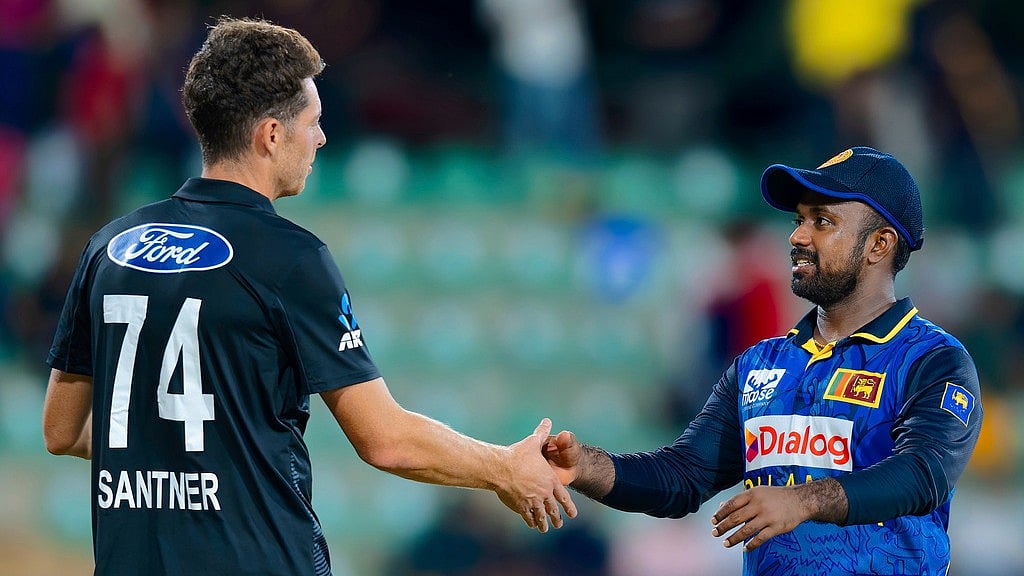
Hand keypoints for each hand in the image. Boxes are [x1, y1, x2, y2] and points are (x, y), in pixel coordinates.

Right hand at [498, 418, 577, 532]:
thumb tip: (548, 420)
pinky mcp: (520, 506)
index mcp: (550, 480)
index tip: (573, 514)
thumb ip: (542, 433)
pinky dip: (530, 520)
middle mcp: (544, 493)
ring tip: (544, 529)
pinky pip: (527, 516)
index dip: (568, 506)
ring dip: (543, 523)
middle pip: (553, 509)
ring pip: (541, 516)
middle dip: (556, 518)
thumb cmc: (518, 455)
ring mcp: (532, 501)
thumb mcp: (533, 442)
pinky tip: (530, 523)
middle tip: (559, 524)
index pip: (563, 497)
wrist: (501, 468)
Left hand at [710, 486, 806, 550]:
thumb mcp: (758, 492)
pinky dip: (751, 544)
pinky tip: (744, 548)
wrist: (800, 500)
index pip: (732, 504)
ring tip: (725, 543)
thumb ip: (740, 499)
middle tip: (715, 533)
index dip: (721, 513)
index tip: (713, 521)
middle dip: (723, 527)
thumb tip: (722, 506)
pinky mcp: (776, 528)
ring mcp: (768, 517)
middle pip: (736, 518)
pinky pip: (760, 538)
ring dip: (734, 538)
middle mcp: (759, 505)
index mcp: (752, 494)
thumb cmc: (776, 496)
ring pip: (746, 530)